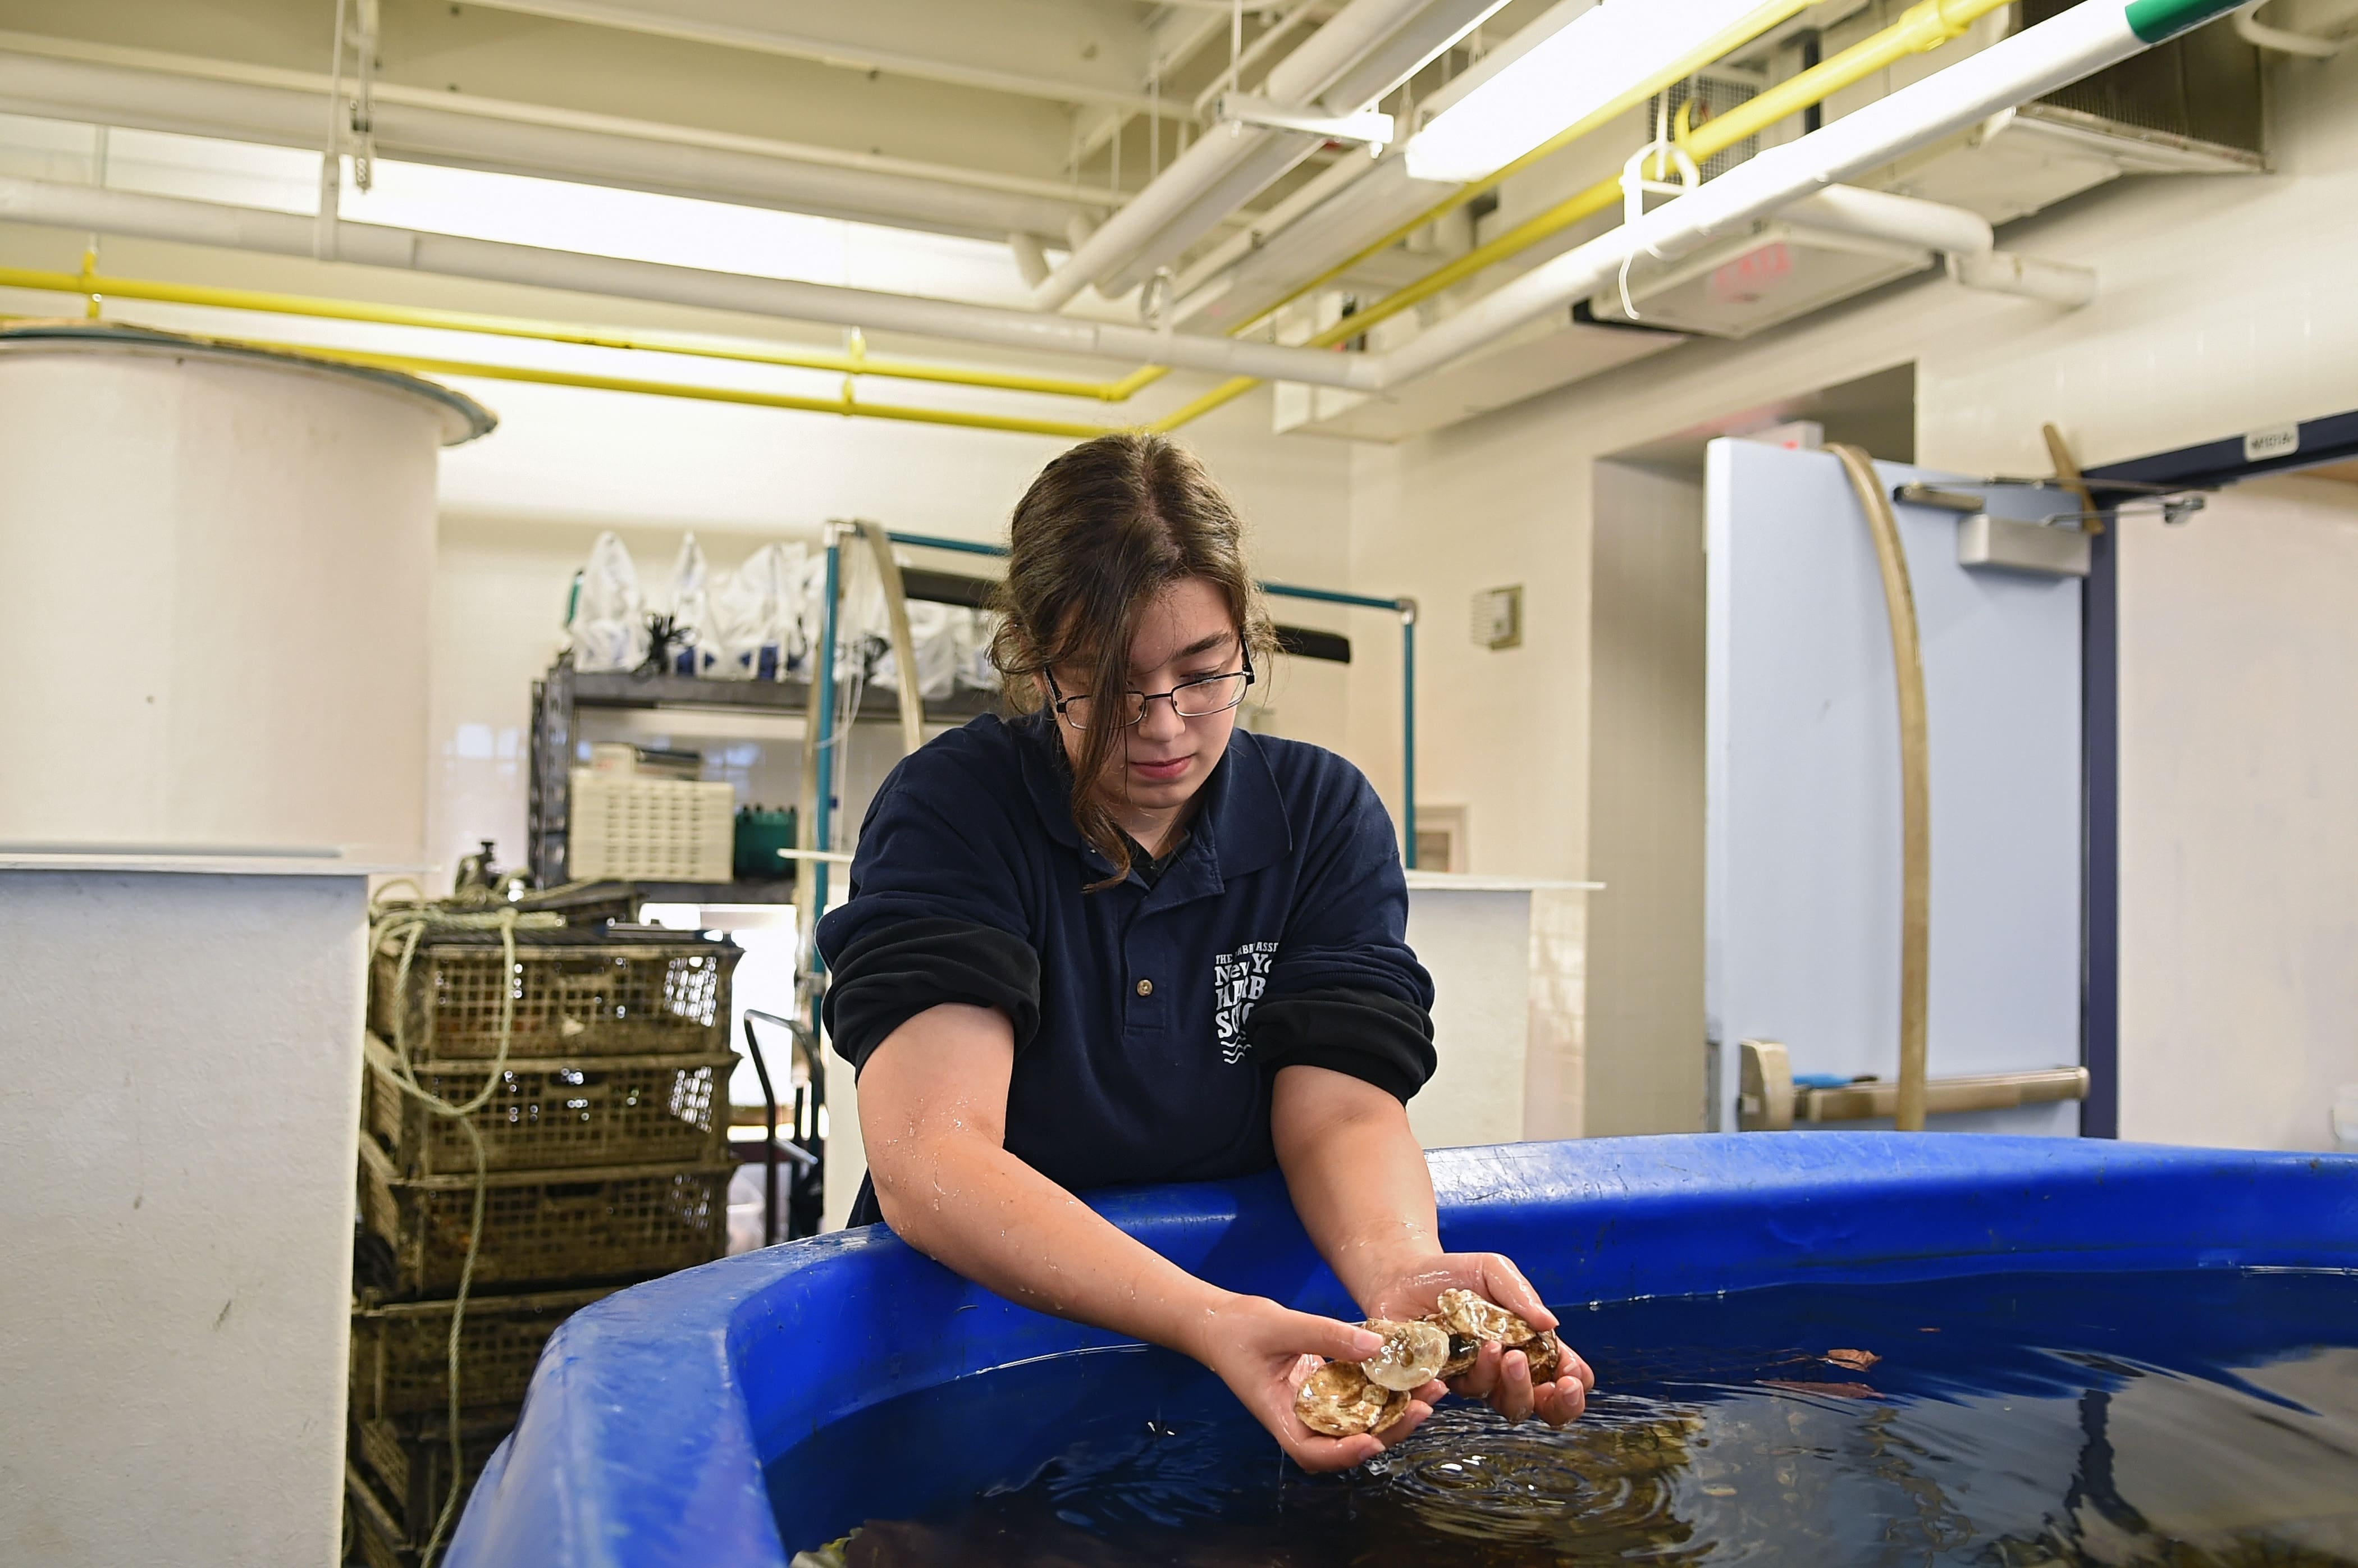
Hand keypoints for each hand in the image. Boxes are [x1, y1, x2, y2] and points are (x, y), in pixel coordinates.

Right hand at [1185, 1293, 1445, 1472]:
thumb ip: (1327, 1335)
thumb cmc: (1238, 1330)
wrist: (1219, 1323)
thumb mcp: (1282, 1327)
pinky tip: (1409, 1374)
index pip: (1313, 1453)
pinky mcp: (1325, 1389)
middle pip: (1348, 1441)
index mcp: (1280, 1417)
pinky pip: (1358, 1397)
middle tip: (1424, 1406)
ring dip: (1395, 1411)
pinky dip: (1383, 1390)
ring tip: (1430, 1389)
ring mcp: (1315, 1405)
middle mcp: (1301, 1419)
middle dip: (1389, 1430)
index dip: (1344, 1454)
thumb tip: (1378, 1346)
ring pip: (1360, 1421)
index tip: (1373, 1440)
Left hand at [1359, 1252, 1595, 1426]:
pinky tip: (1465, 1358)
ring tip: (1500, 1350)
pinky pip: (1459, 1395)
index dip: (1574, 1386)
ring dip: (1512, 1385)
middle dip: (1554, 1401)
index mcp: (1527, 1345)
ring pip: (1504, 1403)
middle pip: (1539, 1404)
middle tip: (1555, 1382)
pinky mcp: (1441, 1383)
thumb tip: (1551, 1323)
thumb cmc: (1454, 1275)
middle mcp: (1504, 1369)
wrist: (1402, 1274)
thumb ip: (1522, 1295)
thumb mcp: (1493, 1272)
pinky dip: (1469, 1379)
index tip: (1572, 1376)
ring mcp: (1474, 1379)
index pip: (1561, 1377)